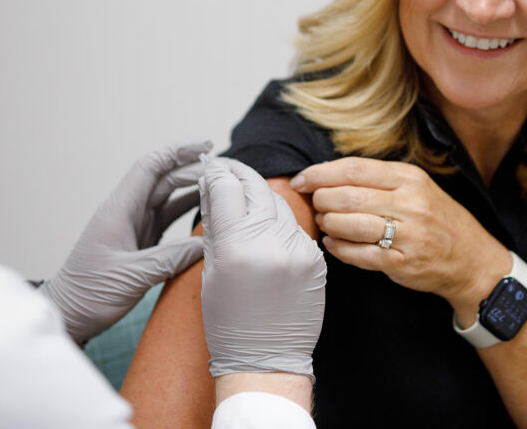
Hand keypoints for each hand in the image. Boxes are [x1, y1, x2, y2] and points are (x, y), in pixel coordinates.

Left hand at [41, 140, 211, 343]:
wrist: (69, 314)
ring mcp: (133, 226)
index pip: (150, 167)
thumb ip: (170, 258)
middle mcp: (126, 212)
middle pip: (163, 179)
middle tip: (224, 172)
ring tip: (221, 187)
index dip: (178, 151)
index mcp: (119, 209)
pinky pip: (166, 219)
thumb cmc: (90, 293)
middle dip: (193, 170)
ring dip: (192, 190)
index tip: (206, 145)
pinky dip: (186, 213)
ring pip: (166, 197)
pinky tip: (206, 213)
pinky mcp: (139, 242)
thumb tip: (207, 245)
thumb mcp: (132, 276)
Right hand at [199, 156, 325, 380]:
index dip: (217, 173)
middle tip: (227, 170)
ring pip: (278, 204)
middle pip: (255, 188)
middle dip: (239, 176)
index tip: (212, 167)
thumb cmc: (230, 321)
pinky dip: (279, 224)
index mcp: (236, 247)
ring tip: (245, 199)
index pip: (226, 188)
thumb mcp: (211, 270)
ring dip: (260, 198)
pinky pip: (295, 228)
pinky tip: (267, 230)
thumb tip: (212, 188)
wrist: (267, 359)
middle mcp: (270, 243)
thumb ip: (215, 225)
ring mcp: (298, 250)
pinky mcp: (315, 259)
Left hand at [289, 157, 509, 319]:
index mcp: (410, 178)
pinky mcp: (402, 263)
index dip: (321, 173)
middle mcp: (410, 204)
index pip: (354, 169)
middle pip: (348, 196)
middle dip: (321, 199)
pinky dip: (338, 248)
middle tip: (313, 203)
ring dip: (328, 223)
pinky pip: (359, 254)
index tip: (301, 179)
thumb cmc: (437, 219)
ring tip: (323, 222)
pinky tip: (332, 243)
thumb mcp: (416, 187)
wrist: (473, 260)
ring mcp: (408, 235)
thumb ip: (378, 180)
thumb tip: (327, 174)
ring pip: (351, 225)